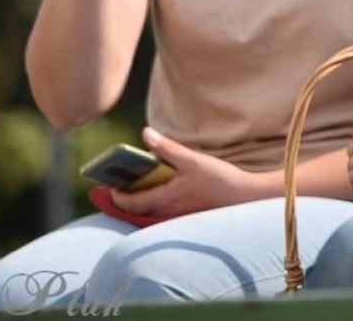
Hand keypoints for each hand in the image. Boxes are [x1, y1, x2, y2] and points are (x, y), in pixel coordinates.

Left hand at [106, 127, 259, 219]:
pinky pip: (160, 214)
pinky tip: (158, 194)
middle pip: (136, 211)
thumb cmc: (219, 179)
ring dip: (138, 203)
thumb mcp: (192, 160)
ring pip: (148, 214)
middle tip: (117, 187)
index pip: (130, 202)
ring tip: (134, 188)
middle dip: (124, 200)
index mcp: (166, 198)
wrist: (243, 198)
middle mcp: (167, 212)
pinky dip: (152, 205)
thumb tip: (146, 134)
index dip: (116, 195)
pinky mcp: (185, 218)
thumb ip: (167, 148)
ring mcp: (176, 218)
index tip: (109, 186)